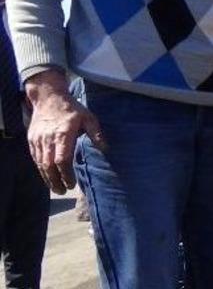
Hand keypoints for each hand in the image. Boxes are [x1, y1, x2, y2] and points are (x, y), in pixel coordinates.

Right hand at [25, 69, 105, 194]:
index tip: (71, 184)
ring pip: (40, 163)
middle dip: (55, 181)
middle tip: (62, 191)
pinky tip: (46, 175)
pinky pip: (35, 157)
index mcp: (63, 135)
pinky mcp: (32, 139)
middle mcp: (48, 139)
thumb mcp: (88, 117)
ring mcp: (38, 139)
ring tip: (55, 188)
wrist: (48, 97)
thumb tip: (105, 148)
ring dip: (47, 177)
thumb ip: (96, 133)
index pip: (62, 160)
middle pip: (49, 165)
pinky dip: (40, 168)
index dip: (66, 174)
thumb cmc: (71, 108)